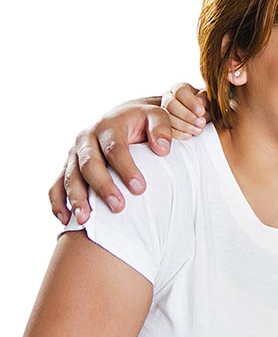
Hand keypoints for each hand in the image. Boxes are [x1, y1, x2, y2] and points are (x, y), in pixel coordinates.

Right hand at [49, 101, 172, 224]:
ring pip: (69, 177)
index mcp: (108, 125)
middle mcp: (86, 138)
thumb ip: (162, 128)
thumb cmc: (143, 121)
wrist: (124, 117)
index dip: (126, 169)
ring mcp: (74, 153)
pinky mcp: (67, 166)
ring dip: (76, 199)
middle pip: (89, 164)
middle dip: (103, 187)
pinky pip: (56, 185)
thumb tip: (162, 149)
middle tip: (119, 208)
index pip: (114, 149)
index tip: (140, 189)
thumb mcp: (157, 116)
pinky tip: (66, 220)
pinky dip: (58, 203)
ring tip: (86, 220)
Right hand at [161, 82, 207, 139]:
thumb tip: (201, 101)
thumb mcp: (208, 100)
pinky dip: (178, 133)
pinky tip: (189, 135)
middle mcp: (169, 98)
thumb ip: (204, 99)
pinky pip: (166, 129)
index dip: (191, 102)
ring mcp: (164, 111)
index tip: (201, 111)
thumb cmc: (206, 107)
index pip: (180, 91)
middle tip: (201, 123)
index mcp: (180, 89)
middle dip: (186, 115)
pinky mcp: (164, 124)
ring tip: (198, 130)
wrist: (201, 117)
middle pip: (170, 104)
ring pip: (167, 116)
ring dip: (184, 125)